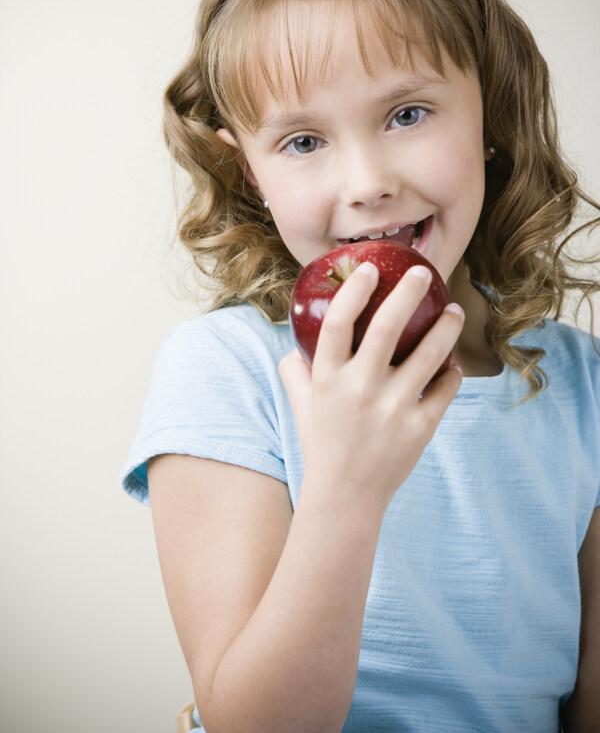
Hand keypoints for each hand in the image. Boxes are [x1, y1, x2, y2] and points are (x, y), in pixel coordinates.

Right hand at [280, 262, 463, 513]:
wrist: (346, 495)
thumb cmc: (323, 441)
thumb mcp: (300, 403)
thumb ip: (295, 370)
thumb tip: (295, 341)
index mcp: (327, 378)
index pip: (339, 322)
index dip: (355, 291)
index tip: (370, 269)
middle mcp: (359, 389)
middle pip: (388, 326)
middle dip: (409, 292)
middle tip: (425, 275)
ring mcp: (392, 409)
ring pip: (429, 354)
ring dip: (446, 326)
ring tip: (455, 311)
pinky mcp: (420, 428)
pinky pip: (445, 388)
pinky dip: (453, 372)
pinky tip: (453, 363)